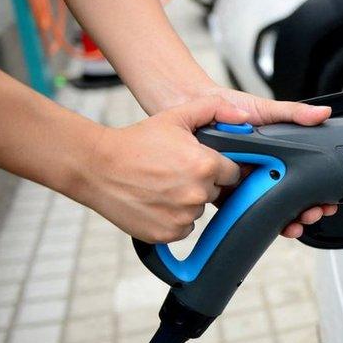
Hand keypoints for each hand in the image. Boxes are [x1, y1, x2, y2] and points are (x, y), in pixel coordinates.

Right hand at [76, 95, 244, 242]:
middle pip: (215, 191)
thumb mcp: (176, 116)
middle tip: (175, 171)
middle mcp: (197, 193)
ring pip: (198, 210)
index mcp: (206, 165)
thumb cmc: (136, 141)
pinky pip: (183, 228)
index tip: (199, 162)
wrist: (97, 166)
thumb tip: (244, 116)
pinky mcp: (166, 233)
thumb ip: (215, 109)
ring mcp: (182, 216)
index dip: (217, 166)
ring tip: (162, 185)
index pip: (232, 172)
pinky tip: (156, 202)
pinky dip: (173, 219)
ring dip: (187, 201)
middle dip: (202, 182)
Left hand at [198, 86, 338, 238]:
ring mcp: (245, 183)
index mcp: (278, 155)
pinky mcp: (224, 191)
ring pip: (268, 208)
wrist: (197, 110)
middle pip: (290, 197)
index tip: (328, 201)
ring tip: (293, 224)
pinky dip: (251, 221)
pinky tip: (263, 224)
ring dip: (284, 220)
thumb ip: (294, 113)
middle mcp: (264, 171)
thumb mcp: (267, 109)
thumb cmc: (233, 107)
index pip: (303, 178)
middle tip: (314, 213)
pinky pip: (239, 211)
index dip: (318, 193)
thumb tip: (322, 114)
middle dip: (306, 211)